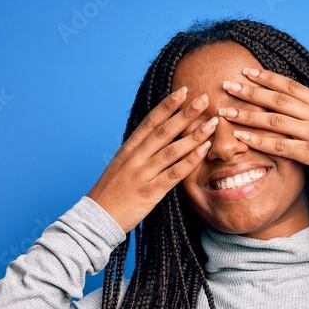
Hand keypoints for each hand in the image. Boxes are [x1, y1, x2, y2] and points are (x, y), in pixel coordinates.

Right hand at [87, 87, 217, 232]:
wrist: (97, 217)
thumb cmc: (110, 193)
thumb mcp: (120, 166)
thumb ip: (137, 153)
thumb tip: (154, 140)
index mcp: (128, 149)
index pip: (150, 121)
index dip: (167, 105)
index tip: (182, 91)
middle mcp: (136, 157)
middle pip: (164, 130)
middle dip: (185, 113)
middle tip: (204, 99)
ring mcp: (143, 174)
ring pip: (172, 149)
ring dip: (194, 135)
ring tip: (212, 123)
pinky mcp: (150, 192)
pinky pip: (174, 173)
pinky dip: (190, 160)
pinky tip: (203, 150)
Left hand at [216, 67, 308, 183]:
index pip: (290, 86)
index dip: (267, 78)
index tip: (248, 72)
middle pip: (277, 98)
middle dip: (250, 91)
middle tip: (227, 85)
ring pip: (273, 120)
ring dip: (247, 115)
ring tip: (226, 111)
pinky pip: (280, 146)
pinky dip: (259, 142)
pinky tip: (242, 138)